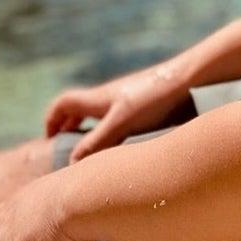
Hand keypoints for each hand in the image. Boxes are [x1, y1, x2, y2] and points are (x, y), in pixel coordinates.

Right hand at [43, 60, 191, 162]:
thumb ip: (96, 142)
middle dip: (69, 128)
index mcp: (98, 98)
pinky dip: (114, 133)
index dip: (51, 121)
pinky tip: (128, 150)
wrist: (191, 79)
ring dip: (92, 131)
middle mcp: (110, 96)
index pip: (62, 104)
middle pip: (79, 109)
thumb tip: (71, 162)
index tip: (49, 142)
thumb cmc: (155, 98)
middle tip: (68, 151)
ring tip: (97, 155)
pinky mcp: (146, 105)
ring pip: (100, 115)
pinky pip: (120, 119)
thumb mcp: (122, 123)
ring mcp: (128, 99)